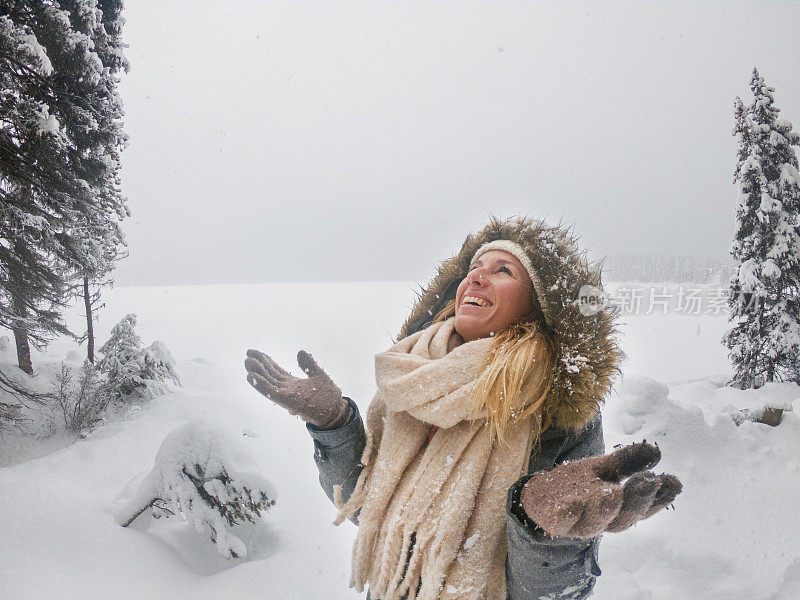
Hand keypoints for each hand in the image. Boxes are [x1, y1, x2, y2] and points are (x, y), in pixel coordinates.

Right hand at [245, 349, 349, 428]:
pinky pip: (272, 393)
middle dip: (258, 365)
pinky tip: (251, 377)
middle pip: (269, 376)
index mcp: (293, 383)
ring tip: (247, 362)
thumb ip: (308, 364)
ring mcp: (286, 396)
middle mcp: (287, 389)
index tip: (256, 352)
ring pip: (268, 383)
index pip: (276, 371)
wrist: (336, 411)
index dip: (266, 361)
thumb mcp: (318, 374)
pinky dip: (261, 386)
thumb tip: (300, 351)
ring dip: (257, 373)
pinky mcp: (288, 402)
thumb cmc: (328, 397)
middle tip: (248, 354)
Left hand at [521, 441, 681, 538]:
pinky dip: (565, 514)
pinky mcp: (554, 520)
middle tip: (648, 481)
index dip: (659, 498)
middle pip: (623, 517)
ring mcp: (578, 522)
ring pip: (594, 522)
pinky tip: (568, 504)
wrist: (539, 496)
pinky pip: (561, 520)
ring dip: (604, 509)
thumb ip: (627, 462)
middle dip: (636, 500)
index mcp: (619, 509)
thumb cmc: (578, 485)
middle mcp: (602, 520)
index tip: (673, 482)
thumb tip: (656, 451)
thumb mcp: (603, 469)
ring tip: (611, 493)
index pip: (644, 507)